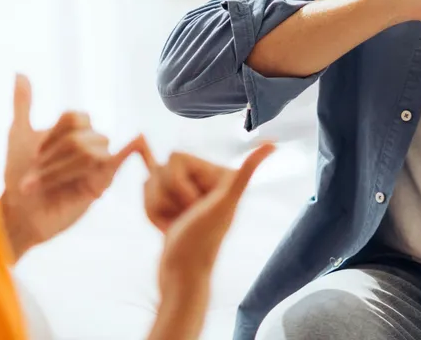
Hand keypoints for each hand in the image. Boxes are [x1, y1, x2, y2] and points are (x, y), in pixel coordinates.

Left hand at [0, 74, 140, 259]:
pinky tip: (139, 139)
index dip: (53, 135)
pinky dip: (133, 148)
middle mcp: (90, 142)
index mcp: (75, 130)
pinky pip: (123, 159)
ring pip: (88, 154)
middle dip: (51, 159)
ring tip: (38, 187)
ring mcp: (98, 161)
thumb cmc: (18, 175)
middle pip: (80, 138)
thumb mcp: (17, 134)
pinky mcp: (103, 181)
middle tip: (31, 179)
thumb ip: (23, 104)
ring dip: (58, 171)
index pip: (76, 117)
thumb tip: (19, 72)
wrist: (19, 213)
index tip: (33, 155)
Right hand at [136, 138, 274, 296]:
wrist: (182, 276)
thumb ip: (245, 173)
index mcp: (219, 174)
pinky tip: (167, 226)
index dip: (178, 184)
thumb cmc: (202, 243)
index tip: (195, 205)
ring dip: (157, 207)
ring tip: (176, 224)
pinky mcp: (174, 206)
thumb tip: (272, 145)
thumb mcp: (224, 204)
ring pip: (151, 182)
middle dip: (166, 196)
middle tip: (185, 216)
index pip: (175, 157)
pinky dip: (152, 213)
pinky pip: (148, 195)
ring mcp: (188, 194)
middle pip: (161, 168)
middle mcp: (205, 181)